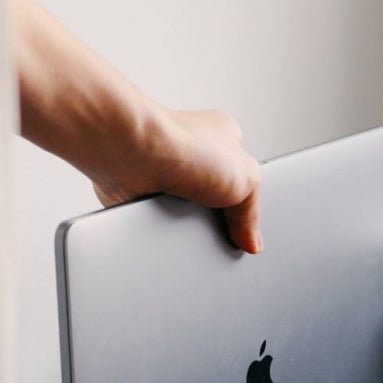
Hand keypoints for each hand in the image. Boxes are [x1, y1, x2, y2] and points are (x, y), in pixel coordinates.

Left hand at [92, 108, 261, 253]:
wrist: (130, 155)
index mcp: (224, 141)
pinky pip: (160, 225)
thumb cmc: (181, 146)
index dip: (246, 211)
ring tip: (189, 227)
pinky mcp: (141, 194)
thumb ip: (253, 214)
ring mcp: (167, 174)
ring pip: (186, 217)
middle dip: (217, 222)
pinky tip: (166, 227)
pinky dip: (163, 232)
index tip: (247, 235)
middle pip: (215, 202)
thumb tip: (252, 242)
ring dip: (188, 229)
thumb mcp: (246, 180)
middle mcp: (193, 155)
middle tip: (221, 234)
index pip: (243, 183)